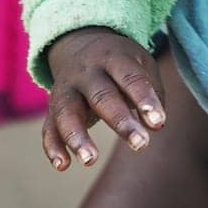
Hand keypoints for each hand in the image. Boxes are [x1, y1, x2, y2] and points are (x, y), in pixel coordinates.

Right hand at [42, 27, 166, 170]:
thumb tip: (155, 126)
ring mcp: (66, 89)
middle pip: (101, 96)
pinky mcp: (52, 107)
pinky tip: (63, 165)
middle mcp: (86, 72)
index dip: (144, 99)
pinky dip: (52, 146)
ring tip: (90, 160)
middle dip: (120, 121)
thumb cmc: (121, 63)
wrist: (78, 41)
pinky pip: (48, 127)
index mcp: (113, 58)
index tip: (158, 122)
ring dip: (76, 137)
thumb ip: (152, 93)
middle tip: (140, 145)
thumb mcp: (141, 64)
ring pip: (67, 112)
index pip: (130, 78)